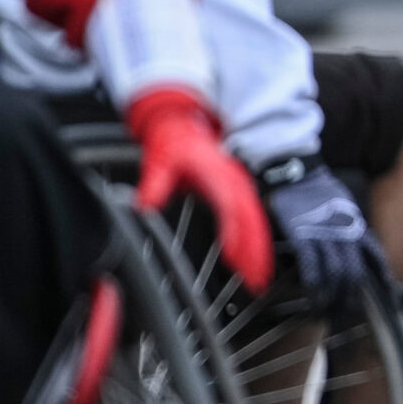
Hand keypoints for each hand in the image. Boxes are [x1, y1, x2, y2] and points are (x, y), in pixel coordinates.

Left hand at [125, 88, 271, 292]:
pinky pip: (253, 218)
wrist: (182, 126)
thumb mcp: (159, 160)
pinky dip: (256, 241)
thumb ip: (154, 184)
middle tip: (256, 278)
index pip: (230, 204)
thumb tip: (144, 205)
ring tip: (259, 277)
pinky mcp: (238, 192)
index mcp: (217, 172)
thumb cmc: (173, 143)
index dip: (234, 231)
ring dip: (258, 250)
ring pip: (256, 220)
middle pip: (250, 218)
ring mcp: (239, 185)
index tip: (234, 255)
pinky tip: (253, 260)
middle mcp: (234, 180)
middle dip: (255, 249)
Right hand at [262, 161, 382, 303]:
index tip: (387, 303)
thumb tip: (348, 252)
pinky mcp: (303, 233)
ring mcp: (325, 233)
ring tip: (328, 315)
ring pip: (338, 272)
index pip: (377, 260)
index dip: (382, 284)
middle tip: (348, 318)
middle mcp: (346, 233)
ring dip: (335, 297)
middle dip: (354, 299)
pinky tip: (313, 299)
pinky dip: (314, 284)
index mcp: (357, 228)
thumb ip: (347, 230)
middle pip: (357, 273)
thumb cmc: (317, 190)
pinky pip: (312, 264)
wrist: (295, 169)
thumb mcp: (343, 208)